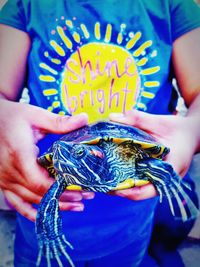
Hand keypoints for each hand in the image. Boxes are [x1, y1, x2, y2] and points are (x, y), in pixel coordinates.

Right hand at [0, 99, 93, 220]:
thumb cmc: (12, 117)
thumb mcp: (36, 116)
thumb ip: (60, 122)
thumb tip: (84, 119)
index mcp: (19, 155)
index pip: (40, 182)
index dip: (60, 190)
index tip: (80, 191)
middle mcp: (10, 171)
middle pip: (38, 194)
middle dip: (63, 199)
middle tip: (84, 198)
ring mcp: (4, 179)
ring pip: (29, 201)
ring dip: (52, 206)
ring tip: (74, 206)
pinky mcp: (3, 182)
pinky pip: (16, 203)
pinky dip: (30, 212)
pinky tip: (44, 215)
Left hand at [109, 109, 196, 200]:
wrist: (192, 135)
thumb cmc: (178, 129)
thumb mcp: (160, 122)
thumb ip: (139, 119)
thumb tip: (113, 117)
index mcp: (170, 170)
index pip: (147, 190)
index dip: (127, 191)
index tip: (110, 187)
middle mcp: (164, 179)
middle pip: (139, 192)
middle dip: (118, 189)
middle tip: (99, 182)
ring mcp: (160, 179)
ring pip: (138, 188)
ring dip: (120, 184)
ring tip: (101, 177)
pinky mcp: (154, 174)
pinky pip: (139, 180)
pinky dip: (126, 177)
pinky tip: (112, 169)